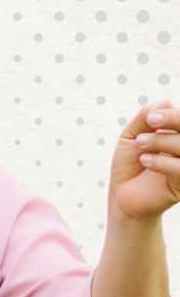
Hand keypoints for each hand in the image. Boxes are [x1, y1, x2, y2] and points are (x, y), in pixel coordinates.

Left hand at [109, 100, 179, 221]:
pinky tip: (145, 161)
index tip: (151, 118)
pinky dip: (163, 162)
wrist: (122, 195)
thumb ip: (146, 118)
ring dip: (163, 141)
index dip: (173, 115)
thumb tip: (165, 102)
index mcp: (178, 135)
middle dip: (173, 120)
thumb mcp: (132, 137)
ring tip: (141, 145)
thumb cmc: (129, 164)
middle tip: (151, 123)